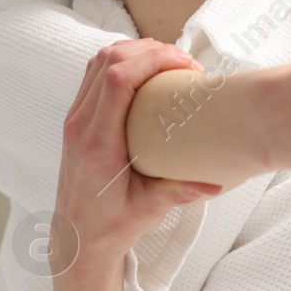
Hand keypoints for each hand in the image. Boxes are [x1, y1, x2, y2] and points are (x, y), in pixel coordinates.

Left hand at [55, 39, 223, 270]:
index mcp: (98, 143)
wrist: (77, 240)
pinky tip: (146, 73)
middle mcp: (81, 125)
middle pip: (109, 60)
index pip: (118, 80)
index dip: (152, 60)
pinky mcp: (77, 119)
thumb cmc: (111, 226)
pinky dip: (121, 62)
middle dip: (150, 50)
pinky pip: (95, 74)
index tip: (184, 64)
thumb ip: (179, 192)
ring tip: (168, 62)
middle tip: (184, 63)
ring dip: (134, 52)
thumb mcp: (149, 211)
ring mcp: (75, 119)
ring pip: (99, 61)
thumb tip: (215, 181)